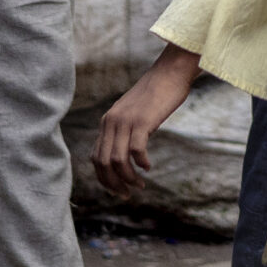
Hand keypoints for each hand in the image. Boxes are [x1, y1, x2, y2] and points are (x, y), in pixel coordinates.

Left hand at [95, 44, 200, 196]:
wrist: (170, 72)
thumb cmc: (155, 94)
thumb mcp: (132, 112)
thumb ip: (123, 129)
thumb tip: (124, 154)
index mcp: (107, 122)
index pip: (96, 158)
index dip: (104, 179)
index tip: (118, 189)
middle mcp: (111, 122)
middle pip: (103, 163)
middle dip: (114, 184)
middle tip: (128, 194)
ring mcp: (126, 121)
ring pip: (117, 160)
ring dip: (128, 178)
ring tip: (140, 184)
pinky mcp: (142, 120)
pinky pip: (135, 150)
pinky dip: (141, 163)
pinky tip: (148, 166)